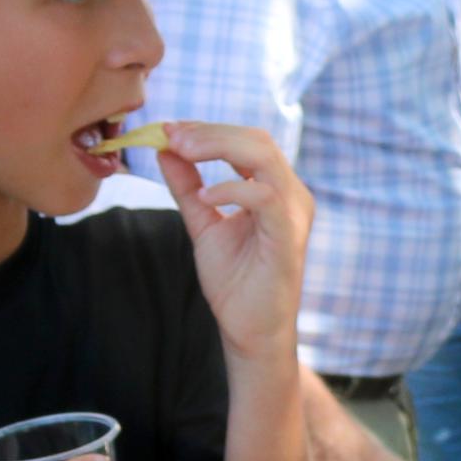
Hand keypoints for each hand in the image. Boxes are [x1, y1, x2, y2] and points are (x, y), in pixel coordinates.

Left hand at [148, 123, 312, 359]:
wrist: (250, 330)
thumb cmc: (235, 281)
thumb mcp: (203, 223)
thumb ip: (188, 186)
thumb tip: (166, 149)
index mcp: (276, 188)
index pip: (247, 141)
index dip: (207, 130)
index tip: (167, 130)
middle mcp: (292, 195)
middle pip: (256, 139)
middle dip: (209, 133)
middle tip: (169, 136)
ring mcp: (294, 214)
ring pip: (263, 157)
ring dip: (218, 147)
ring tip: (181, 151)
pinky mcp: (288, 236)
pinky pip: (265, 197)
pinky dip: (231, 188)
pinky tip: (205, 197)